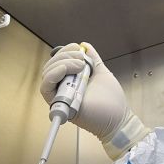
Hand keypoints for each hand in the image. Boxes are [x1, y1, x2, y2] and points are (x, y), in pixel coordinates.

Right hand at [40, 43, 149, 157]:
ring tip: (79, 66)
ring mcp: (61, 95)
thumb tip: (85, 46)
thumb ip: (93, 59)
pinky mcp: (59, 104)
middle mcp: (64, 86)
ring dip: (62, 64)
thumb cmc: (112, 100)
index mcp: (72, 79)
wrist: (118, 118)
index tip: (78, 48)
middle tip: (81, 60)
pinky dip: (52, 76)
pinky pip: (46, 88)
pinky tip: (64, 71)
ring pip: (47, 74)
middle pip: (51, 66)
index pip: (58, 60)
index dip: (65, 51)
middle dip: (64, 56)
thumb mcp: (101, 72)